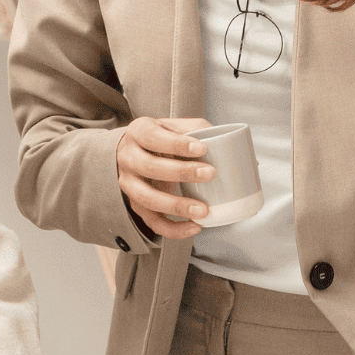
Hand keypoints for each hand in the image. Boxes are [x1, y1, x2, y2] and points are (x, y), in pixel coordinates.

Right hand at [115, 116, 215, 239]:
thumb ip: (196, 129)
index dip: (177, 144)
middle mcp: (128, 158)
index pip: (153, 137)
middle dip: (181, 172)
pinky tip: (194, 227)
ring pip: (147, 198)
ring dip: (176, 206)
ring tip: (203, 210)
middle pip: (149, 167)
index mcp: (138, 132)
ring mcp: (129, 183)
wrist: (133, 151)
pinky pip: (151, 221)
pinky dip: (173, 228)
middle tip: (210, 174)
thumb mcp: (174, 125)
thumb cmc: (161, 138)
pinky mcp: (136, 204)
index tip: (202, 148)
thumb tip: (225, 145)